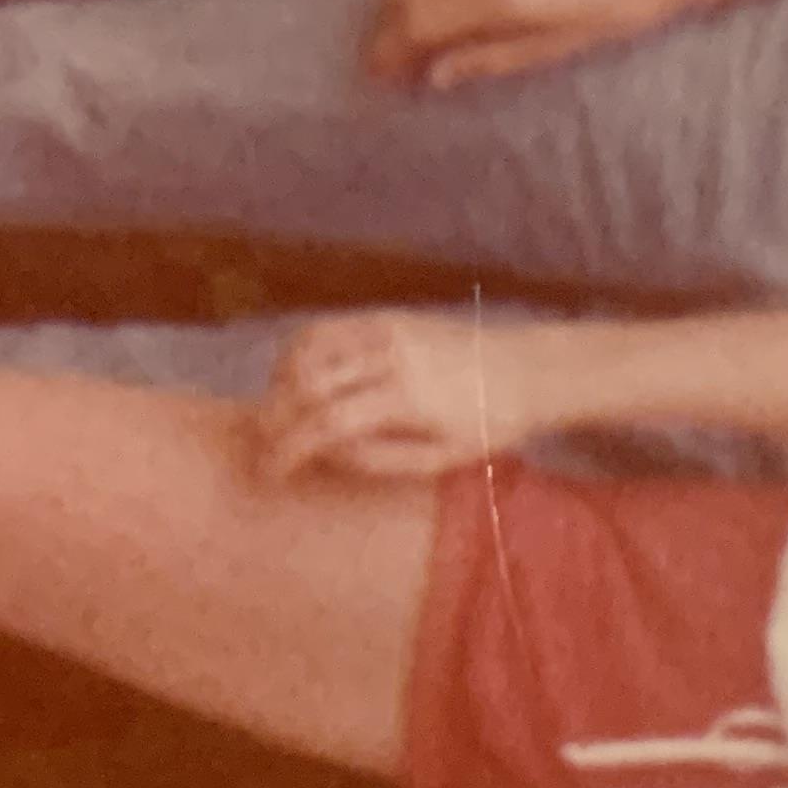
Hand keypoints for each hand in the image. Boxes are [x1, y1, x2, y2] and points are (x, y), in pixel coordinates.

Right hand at [257, 310, 573, 484]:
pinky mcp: (382, 315)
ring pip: (306, 349)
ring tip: (280, 416)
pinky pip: (324, 328)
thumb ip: (381, 459)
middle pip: (306, 383)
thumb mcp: (441, 459)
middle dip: (274, 418)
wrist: (525, 369)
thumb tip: (325, 454)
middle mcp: (389, 354)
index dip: (291, 448)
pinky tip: (297, 380)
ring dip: (280, 384)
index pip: (328, 422)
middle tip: (261, 449)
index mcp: (407, 397)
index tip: (271, 472)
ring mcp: (383, 327)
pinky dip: (298, 354)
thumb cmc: (488, 424)